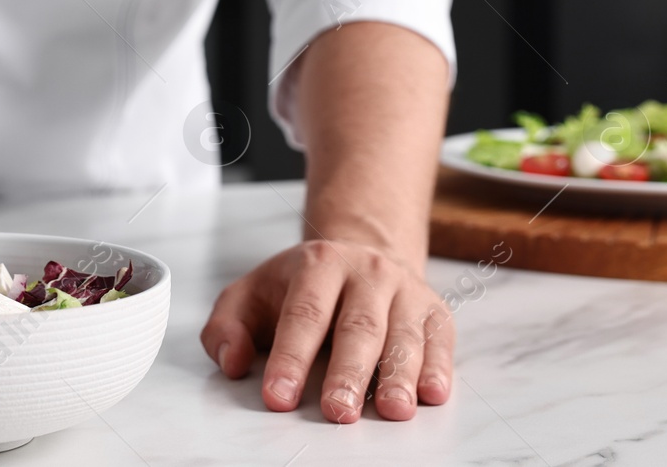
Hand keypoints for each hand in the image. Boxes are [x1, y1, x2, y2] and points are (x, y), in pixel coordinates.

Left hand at [200, 239, 452, 422]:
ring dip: (399, 375)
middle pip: (357, 328)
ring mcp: (404, 290)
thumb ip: (227, 326)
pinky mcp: (434, 312)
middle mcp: (366, 272)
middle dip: (347, 373)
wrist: (360, 255)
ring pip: (402, 336)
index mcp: (318, 264)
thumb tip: (232, 362)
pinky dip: (438, 368)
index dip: (290, 357)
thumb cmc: (302, 288)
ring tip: (392, 409)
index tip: (279, 395)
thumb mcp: (252, 294)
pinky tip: (431, 393)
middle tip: (338, 411)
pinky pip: (439, 341)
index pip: (303, 314)